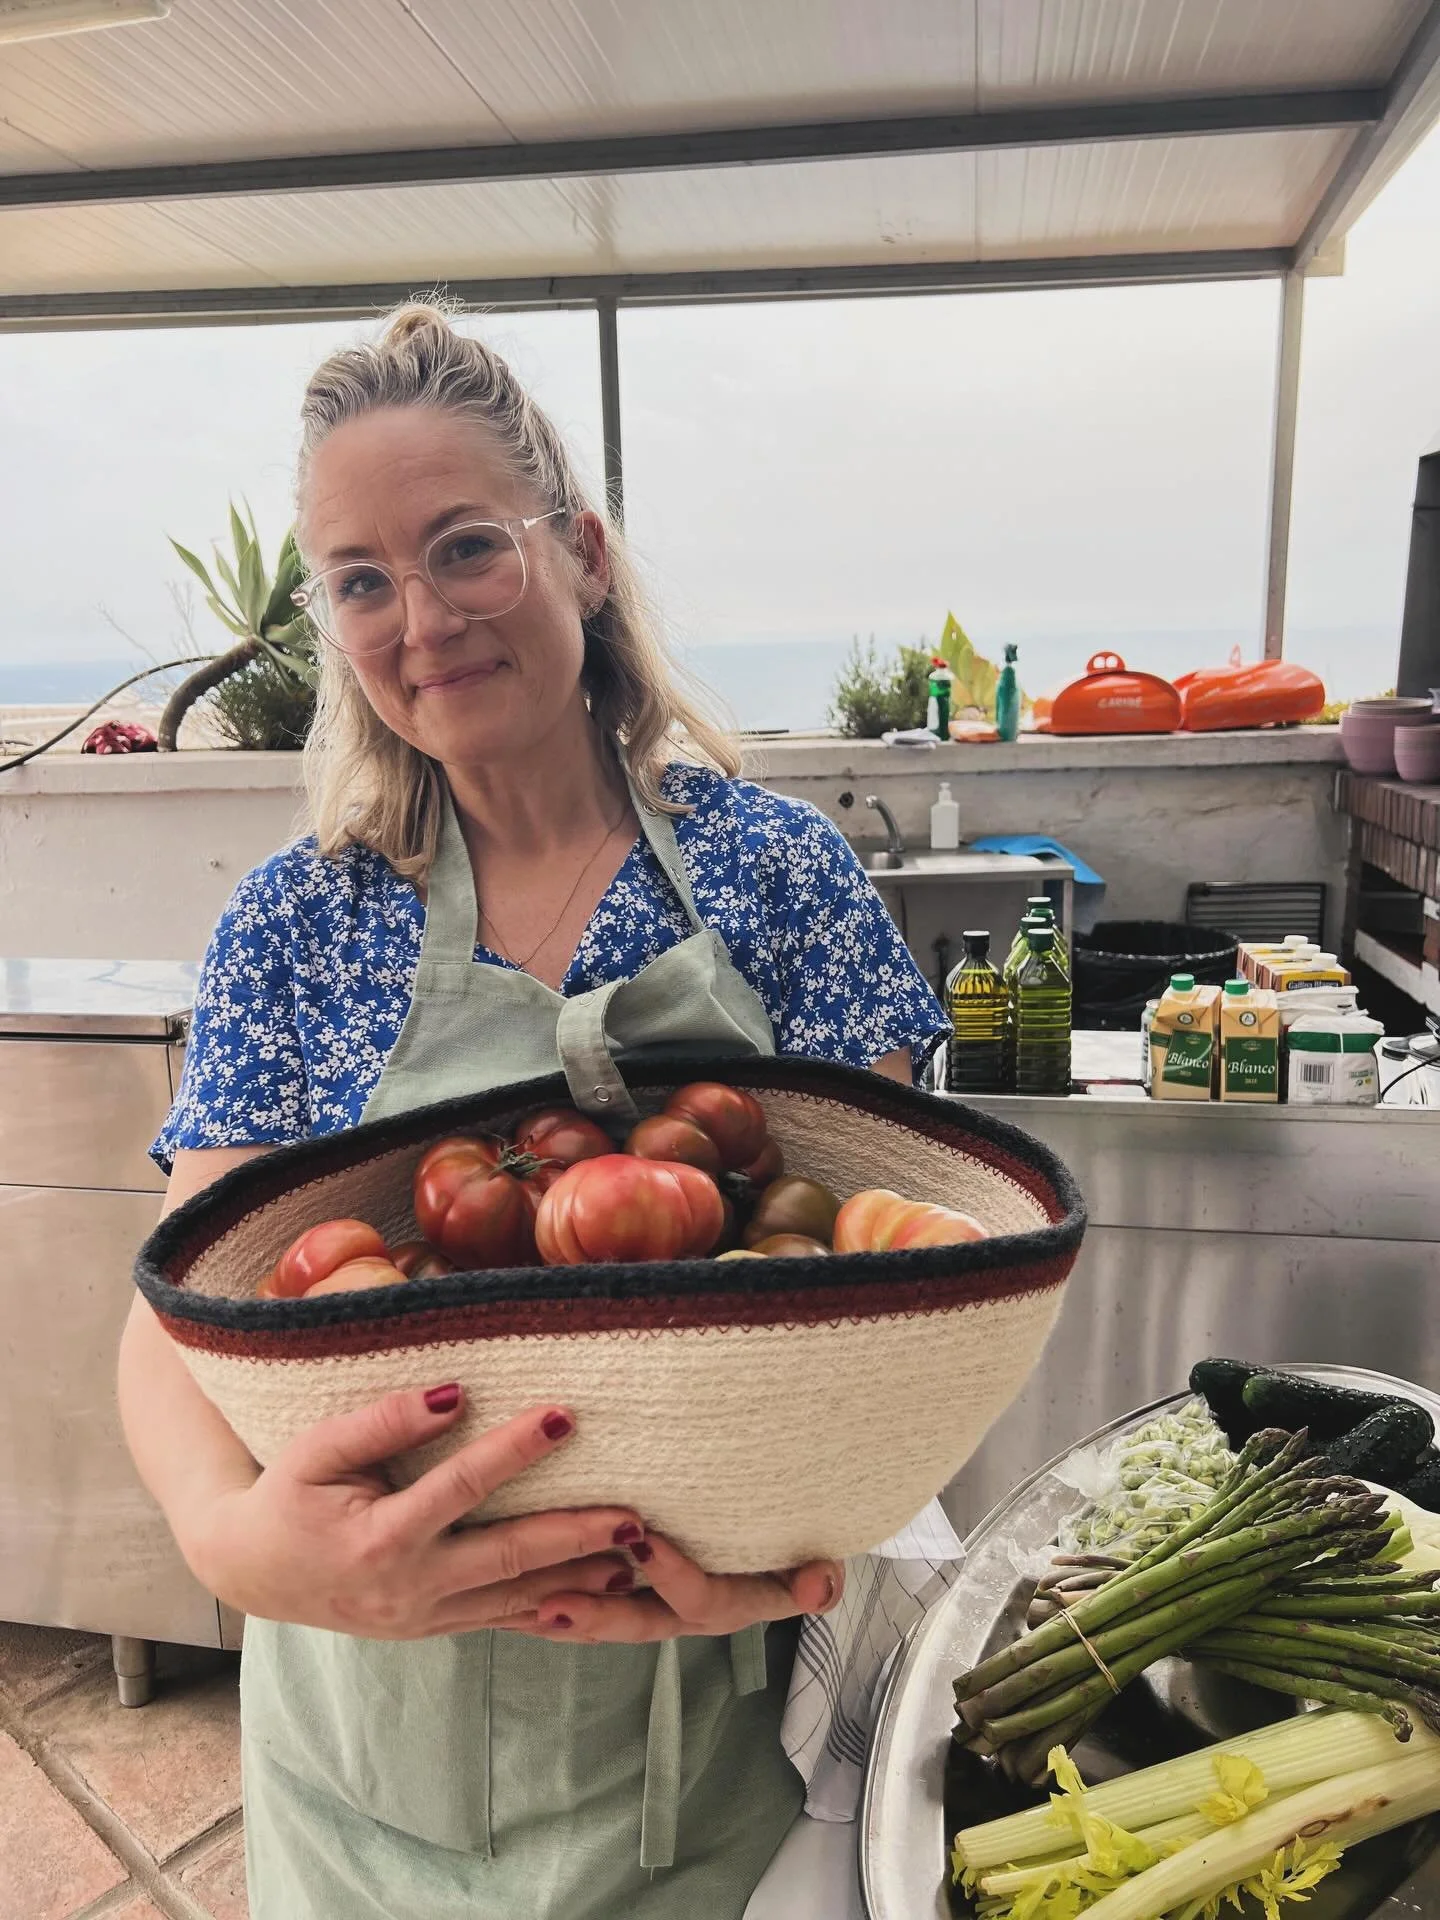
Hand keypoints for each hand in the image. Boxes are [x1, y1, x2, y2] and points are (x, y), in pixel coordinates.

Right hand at [188, 1387, 645, 1638]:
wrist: (255, 1571)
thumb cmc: (288, 1495)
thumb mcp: (316, 1451)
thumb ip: (382, 1422)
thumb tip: (453, 1394)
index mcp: (379, 1540)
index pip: (461, 1488)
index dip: (513, 1450)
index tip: (563, 1415)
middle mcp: (410, 1588)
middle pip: (508, 1558)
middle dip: (575, 1535)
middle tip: (635, 1514)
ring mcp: (426, 1616)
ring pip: (519, 1600)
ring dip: (582, 1581)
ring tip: (644, 1559)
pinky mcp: (438, 1626)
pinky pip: (507, 1619)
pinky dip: (557, 1608)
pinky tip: (604, 1595)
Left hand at [513, 1530, 843, 1642]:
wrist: (778, 1538)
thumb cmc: (789, 1531)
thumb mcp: (810, 1549)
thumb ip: (814, 1576)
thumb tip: (820, 1588)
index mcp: (734, 1597)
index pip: (702, 1597)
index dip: (672, 1576)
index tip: (642, 1541)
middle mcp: (689, 1608)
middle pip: (640, 1621)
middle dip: (598, 1617)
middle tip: (553, 1606)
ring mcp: (658, 1601)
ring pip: (609, 1615)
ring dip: (569, 1614)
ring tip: (525, 1607)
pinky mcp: (629, 1589)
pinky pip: (592, 1601)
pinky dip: (556, 1599)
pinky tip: (515, 1597)